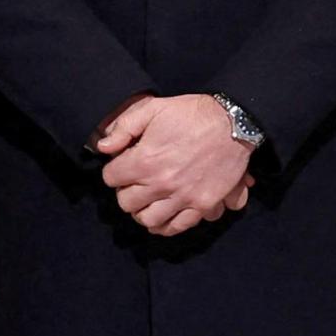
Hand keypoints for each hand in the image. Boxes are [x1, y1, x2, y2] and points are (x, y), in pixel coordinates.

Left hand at [94, 94, 251, 236]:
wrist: (233, 123)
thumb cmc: (192, 113)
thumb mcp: (153, 108)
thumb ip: (124, 127)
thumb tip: (103, 146)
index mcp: (145, 160)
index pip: (110, 178)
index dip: (114, 170)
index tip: (122, 165)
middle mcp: (161, 184)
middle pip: (126, 203)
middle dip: (125, 191)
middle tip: (134, 183)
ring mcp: (182, 197)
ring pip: (147, 220)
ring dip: (142, 211)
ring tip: (146, 201)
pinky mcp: (202, 205)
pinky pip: (176, 227)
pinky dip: (164, 226)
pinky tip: (161, 218)